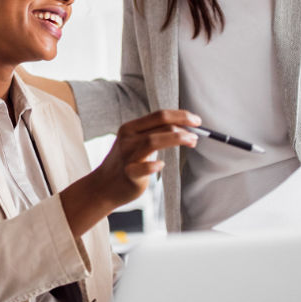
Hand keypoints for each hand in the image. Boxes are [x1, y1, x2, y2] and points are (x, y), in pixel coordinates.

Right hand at [61, 109, 200, 235]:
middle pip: (160, 124)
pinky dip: (153, 165)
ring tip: (191, 142)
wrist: (103, 186)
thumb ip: (154, 135)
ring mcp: (127, 155)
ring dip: (177, 139)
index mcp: (130, 128)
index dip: (181, 115)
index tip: (196, 120)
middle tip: (197, 133)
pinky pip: (142, 168)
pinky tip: (161, 165)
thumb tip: (184, 129)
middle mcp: (128, 138)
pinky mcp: (129, 173)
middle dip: (183, 126)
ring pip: (153, 141)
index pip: (159, 115)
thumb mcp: (135, 143)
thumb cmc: (125, 164)